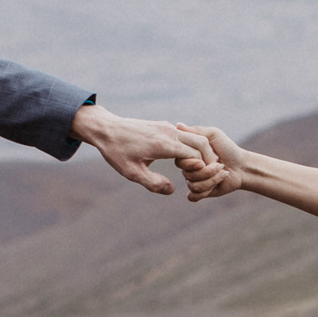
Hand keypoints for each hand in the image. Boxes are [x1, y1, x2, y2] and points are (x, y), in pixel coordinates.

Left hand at [73, 101, 206, 194]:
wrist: (106, 128)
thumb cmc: (116, 151)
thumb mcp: (131, 172)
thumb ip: (153, 183)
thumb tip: (172, 190)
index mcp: (164, 144)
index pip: (196, 156)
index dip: (203, 170)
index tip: (202, 182)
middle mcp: (169, 132)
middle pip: (202, 143)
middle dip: (210, 159)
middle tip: (212, 175)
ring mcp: (168, 127)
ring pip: (195, 137)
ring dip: (202, 153)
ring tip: (202, 170)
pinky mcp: (164, 126)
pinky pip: (186, 136)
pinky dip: (193, 147)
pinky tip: (189, 161)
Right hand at [175, 124, 244, 200]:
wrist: (242, 166)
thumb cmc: (228, 148)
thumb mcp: (214, 135)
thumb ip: (196, 131)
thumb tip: (178, 124)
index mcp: (189, 155)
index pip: (180, 161)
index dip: (193, 162)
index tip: (207, 158)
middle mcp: (189, 168)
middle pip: (186, 174)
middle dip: (206, 171)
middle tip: (220, 165)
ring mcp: (194, 180)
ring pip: (193, 185)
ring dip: (211, 180)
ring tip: (223, 172)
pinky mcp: (201, 192)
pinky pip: (193, 196)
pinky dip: (205, 192)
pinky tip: (215, 186)